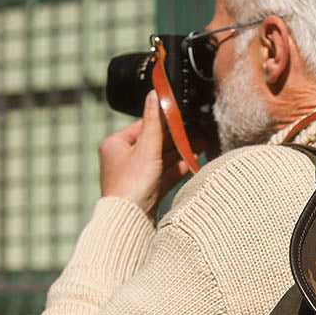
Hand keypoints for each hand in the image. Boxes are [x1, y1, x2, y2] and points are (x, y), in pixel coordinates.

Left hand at [98, 90, 189, 220]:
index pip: (143, 127)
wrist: (129, 220)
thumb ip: (154, 122)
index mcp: (115, 145)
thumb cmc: (131, 185)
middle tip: (197, 134)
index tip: (183, 118)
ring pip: (161, 161)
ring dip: (180, 155)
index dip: (165, 122)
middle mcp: (122, 160)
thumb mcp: (146, 148)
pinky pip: (163, 177)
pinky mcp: (144, 192)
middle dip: (177, 140)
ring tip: (200, 147)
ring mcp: (134, 177)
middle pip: (154, 144)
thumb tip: (154, 94)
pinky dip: (176, 171)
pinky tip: (190, 164)